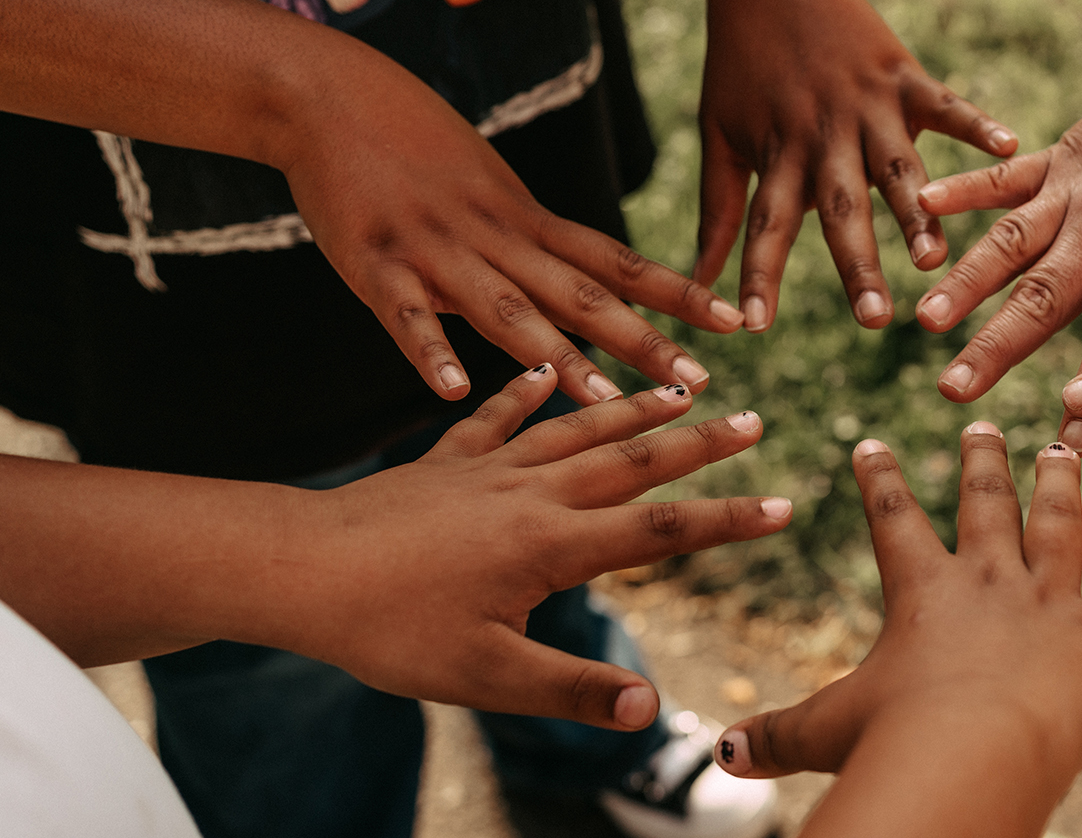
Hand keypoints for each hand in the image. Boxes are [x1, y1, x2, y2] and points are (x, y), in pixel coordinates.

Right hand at [277, 77, 744, 404]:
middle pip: (581, 295)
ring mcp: (437, 251)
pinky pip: (404, 314)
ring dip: (555, 356)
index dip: (678, 293)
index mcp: (527, 221)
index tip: (734, 322)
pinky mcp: (374, 263)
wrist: (331, 94)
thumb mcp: (490, 192)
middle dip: (642, 341)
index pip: (619, 263)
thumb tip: (579, 301)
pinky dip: (427, 350)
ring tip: (603, 397)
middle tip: (698, 381)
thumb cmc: (415, 146)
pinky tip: (450, 390)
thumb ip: (529, 249)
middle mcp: (495, 237)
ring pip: (505, 309)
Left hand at [277, 367, 791, 726]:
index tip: (784, 505)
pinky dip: (528, 391)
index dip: (728, 518)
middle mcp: (531, 493)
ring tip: (685, 386)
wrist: (298, 568)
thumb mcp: (484, 676)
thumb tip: (649, 708)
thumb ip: (569, 688)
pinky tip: (548, 372)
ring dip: (636, 406)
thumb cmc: (388, 628)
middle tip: (754, 420)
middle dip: (700, 444)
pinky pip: (497, 416)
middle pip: (633, 459)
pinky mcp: (445, 459)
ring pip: (579, 427)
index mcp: (549, 544)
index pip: (660, 527)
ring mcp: (488, 468)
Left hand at [696, 0, 1015, 331]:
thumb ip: (717, 210)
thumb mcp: (718, 134)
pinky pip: (945, 105)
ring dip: (916, 214)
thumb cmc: (741, 64)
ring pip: (895, 166)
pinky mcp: (903, 76)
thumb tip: (697, 281)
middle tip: (873, 320)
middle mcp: (823, 133)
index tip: (753, 326)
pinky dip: (978, 125)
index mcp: (777, 152)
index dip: (757, 274)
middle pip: (839, 207)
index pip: (764, 223)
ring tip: (934, 260)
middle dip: (856, 264)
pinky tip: (1011, 148)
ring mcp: (867, 104)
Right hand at [714, 424, 1081, 837]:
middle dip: (983, 462)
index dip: (880, 478)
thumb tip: (718, 756)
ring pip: (1061, 525)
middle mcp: (988, 580)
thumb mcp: (823, 734)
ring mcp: (1050, 602)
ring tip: (1065, 447)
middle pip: (986, 505)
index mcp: (922, 592)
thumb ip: (774, 736)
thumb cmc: (890, 744)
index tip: (871, 443)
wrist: (967, 759)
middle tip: (984, 426)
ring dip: (1063, 484)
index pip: (893, 517)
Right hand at [913, 79, 1081, 459]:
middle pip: (1043, 300)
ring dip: (965, 282)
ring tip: (922, 321)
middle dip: (995, 349)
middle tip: (954, 391)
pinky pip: (1003, 176)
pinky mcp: (1058, 157)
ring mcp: (1074, 191)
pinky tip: (920, 203)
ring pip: (1009, 244)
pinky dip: (961, 187)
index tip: (1069, 444)